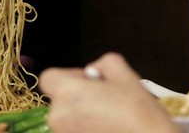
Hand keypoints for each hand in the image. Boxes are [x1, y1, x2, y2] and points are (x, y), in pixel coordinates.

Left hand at [40, 53, 177, 132]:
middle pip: (60, 99)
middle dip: (79, 96)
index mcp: (67, 94)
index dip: (69, 76)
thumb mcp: (126, 75)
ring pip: (67, 118)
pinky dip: (87, 129)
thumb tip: (94, 70)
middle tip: (105, 100)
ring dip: (83, 114)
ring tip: (110, 117)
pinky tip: (108, 129)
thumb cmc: (139, 114)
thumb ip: (104, 63)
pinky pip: (74, 131)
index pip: (49, 77)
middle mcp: (58, 117)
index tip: (90, 82)